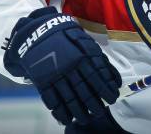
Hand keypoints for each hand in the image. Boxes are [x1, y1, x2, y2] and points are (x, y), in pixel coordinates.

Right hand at [2, 7, 120, 124]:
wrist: (38, 31)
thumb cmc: (65, 36)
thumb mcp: (83, 40)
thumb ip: (97, 57)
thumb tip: (111, 74)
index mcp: (81, 56)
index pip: (96, 77)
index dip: (105, 90)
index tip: (112, 99)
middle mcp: (69, 67)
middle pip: (83, 90)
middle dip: (94, 104)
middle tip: (100, 113)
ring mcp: (54, 75)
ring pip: (68, 98)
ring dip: (78, 111)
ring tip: (85, 119)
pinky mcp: (42, 80)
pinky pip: (51, 99)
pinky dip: (59, 111)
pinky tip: (66, 118)